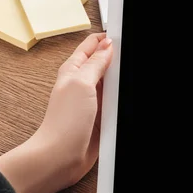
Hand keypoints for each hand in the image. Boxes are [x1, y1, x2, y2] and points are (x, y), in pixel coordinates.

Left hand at [0, 33, 112, 192]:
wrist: (62, 156)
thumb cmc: (64, 122)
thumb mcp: (81, 82)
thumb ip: (96, 63)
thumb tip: (108, 46)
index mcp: (73, 68)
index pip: (92, 44)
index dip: (108, 38)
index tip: (124, 36)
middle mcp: (83, 82)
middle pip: (106, 62)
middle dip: (119, 59)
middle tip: (130, 59)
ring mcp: (93, 99)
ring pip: (115, 82)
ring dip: (122, 81)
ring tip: (128, 82)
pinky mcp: (102, 116)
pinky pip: (118, 102)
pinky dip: (124, 100)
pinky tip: (127, 100)